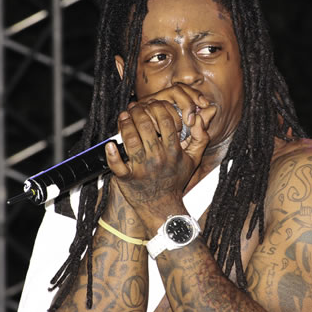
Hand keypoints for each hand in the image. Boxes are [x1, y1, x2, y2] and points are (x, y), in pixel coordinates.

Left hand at [104, 90, 215, 230]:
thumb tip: (201, 117)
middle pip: (146, 125)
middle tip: (134, 107)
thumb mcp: (193, 160)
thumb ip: (201, 137)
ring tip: (124, 117)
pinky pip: (117, 165)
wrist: (163, 207)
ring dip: (125, 125)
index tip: (152, 104)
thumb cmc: (176, 180)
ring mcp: (142, 168)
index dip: (157, 108)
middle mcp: (158, 158)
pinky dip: (112, 154)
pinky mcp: (127, 179)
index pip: (166, 120)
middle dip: (138, 112)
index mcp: (173, 151)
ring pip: (131, 140)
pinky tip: (110, 144)